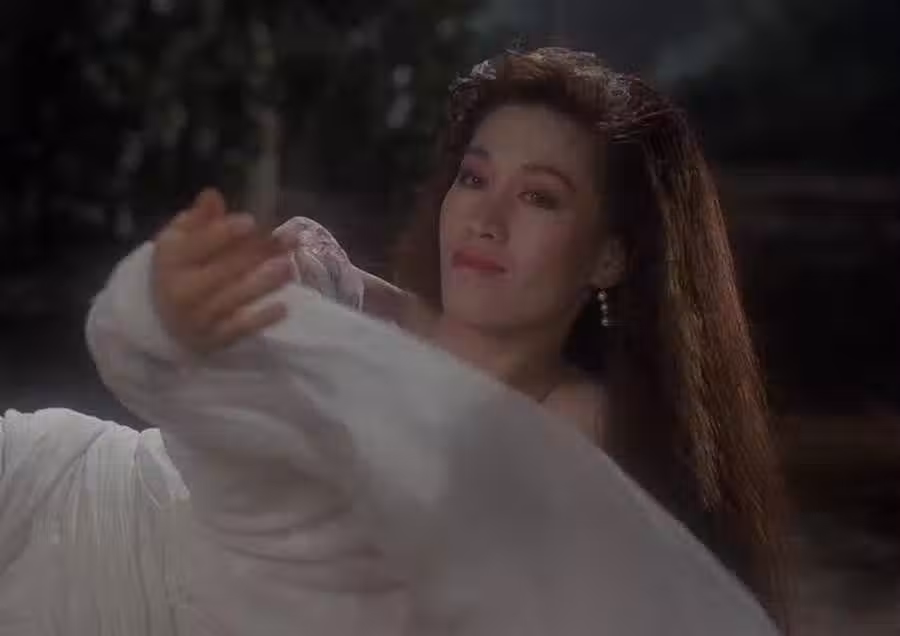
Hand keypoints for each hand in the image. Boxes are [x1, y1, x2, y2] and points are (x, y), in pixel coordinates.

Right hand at [152, 188, 295, 353]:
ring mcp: (197, 317)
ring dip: (264, 283)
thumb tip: (212, 195)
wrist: (160, 319)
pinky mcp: (213, 339)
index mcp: (171, 259)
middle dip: (257, 254)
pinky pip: (240, 329)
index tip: (251, 222)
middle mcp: (181, 290)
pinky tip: (282, 306)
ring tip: (288, 268)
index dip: (224, 233)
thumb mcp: (180, 240)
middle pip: (223, 270)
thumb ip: (198, 218)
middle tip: (288, 241)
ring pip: (234, 298)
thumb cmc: (179, 269)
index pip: (198, 245)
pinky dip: (261, 319)